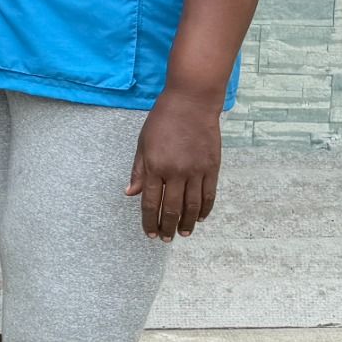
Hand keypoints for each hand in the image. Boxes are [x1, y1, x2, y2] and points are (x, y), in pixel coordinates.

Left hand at [126, 90, 221, 240]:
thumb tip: (130, 194)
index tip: (150, 233)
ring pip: (192, 206)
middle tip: (165, 239)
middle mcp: (175, 172)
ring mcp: (196, 171)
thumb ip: (138, 171)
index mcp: (155, 166)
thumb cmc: (162, 120)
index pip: (151, 203)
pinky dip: (205, 210)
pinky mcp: (212, 168)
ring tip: (183, 233)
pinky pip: (209, 195)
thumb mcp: (143, 143)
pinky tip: (200, 218)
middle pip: (172, 209)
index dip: (150, 221)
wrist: (191, 103)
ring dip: (188, 223)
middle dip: (167, 227)